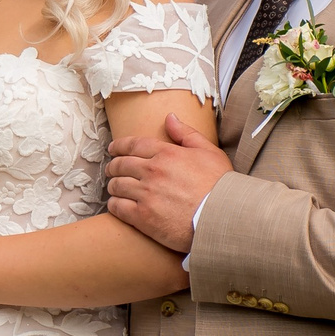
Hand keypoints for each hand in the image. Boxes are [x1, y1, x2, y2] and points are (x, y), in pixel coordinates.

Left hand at [106, 110, 232, 249]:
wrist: (223, 217)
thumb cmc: (220, 186)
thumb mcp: (208, 152)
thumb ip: (186, 133)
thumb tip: (169, 118)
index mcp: (166, 153)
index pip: (133, 145)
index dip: (119, 146)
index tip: (113, 148)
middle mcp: (153, 171)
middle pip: (121, 164)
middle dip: (113, 166)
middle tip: (111, 170)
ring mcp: (146, 194)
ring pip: (116, 185)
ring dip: (113, 186)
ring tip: (115, 188)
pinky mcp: (143, 217)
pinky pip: (117, 207)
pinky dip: (114, 204)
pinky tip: (117, 205)